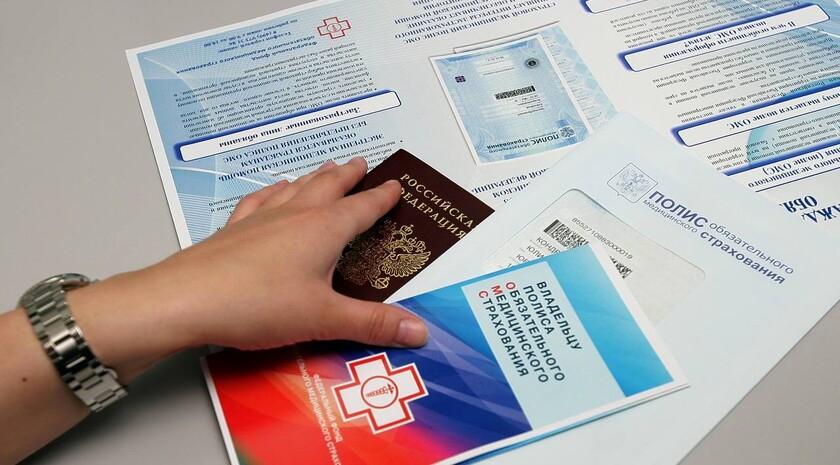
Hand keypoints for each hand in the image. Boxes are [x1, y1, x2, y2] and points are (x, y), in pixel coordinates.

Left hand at [68, 157, 427, 380]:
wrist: (186, 300)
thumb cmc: (258, 304)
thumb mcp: (324, 318)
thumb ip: (373, 323)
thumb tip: (420, 330)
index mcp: (323, 230)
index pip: (362, 208)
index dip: (381, 198)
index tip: (395, 186)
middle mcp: (294, 216)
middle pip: (327, 187)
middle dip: (348, 176)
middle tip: (361, 162)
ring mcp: (260, 220)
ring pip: (295, 189)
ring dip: (314, 178)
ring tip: (325, 168)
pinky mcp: (233, 231)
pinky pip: (259, 201)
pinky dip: (272, 192)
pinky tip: (272, 191)